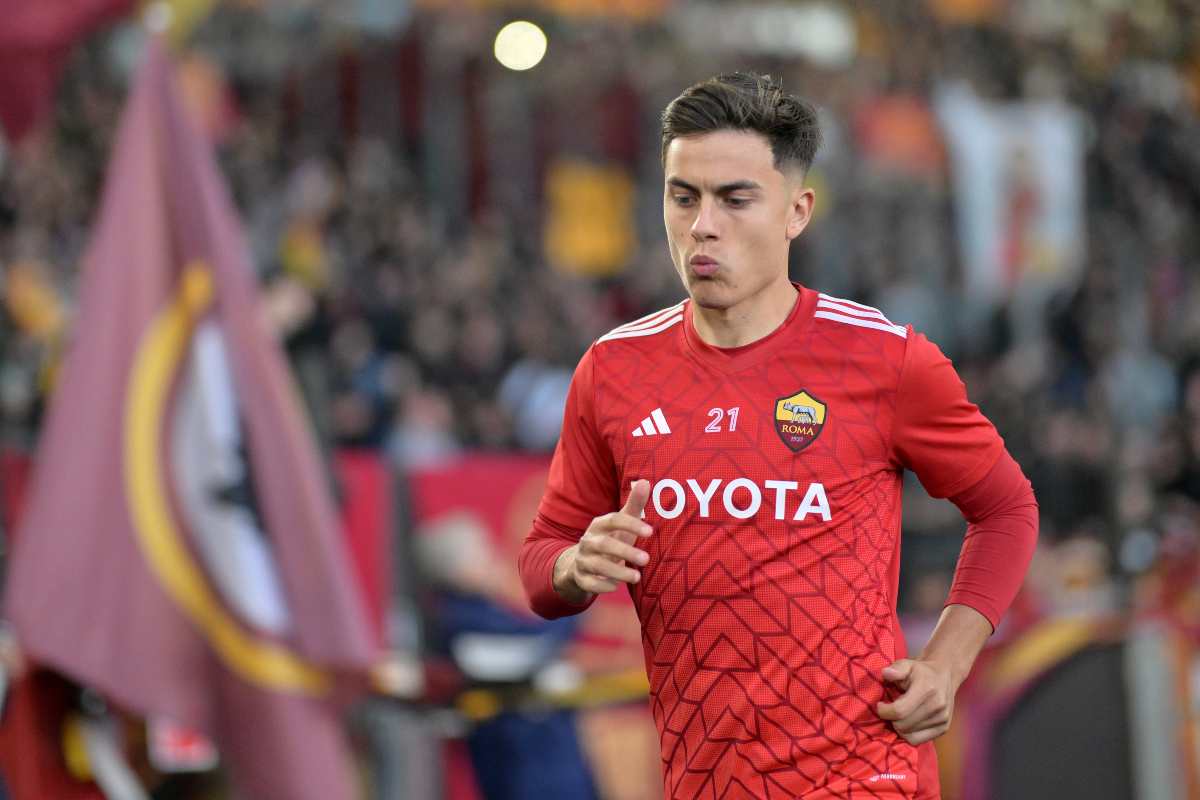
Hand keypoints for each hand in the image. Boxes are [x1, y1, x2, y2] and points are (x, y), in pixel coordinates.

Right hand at [553, 480, 651, 600]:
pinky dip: (602, 585)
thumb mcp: (621, 523)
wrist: (581, 563)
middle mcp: (588, 541)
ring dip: (617, 572)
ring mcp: (582, 560)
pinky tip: (616, 586)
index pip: (613, 520)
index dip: (631, 524)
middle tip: (646, 559)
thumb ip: (634, 504)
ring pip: (597, 566)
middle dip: (625, 551)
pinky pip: (589, 583)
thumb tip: (644, 481)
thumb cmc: (611, 539)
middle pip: (604, 544)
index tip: (651, 532)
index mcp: (599, 525)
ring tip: (637, 577)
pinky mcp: (580, 578)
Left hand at [876, 658, 957, 744]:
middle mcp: (937, 706)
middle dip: (891, 719)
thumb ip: (896, 668)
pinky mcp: (943, 729)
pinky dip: (908, 734)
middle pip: (903, 725)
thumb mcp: (907, 664)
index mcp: (927, 689)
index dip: (884, 711)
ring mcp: (942, 719)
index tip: (880, 705)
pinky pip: (917, 740)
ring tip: (900, 714)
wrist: (944, 676)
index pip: (899, 711)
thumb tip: (886, 673)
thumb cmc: (920, 671)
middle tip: (890, 709)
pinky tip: (907, 722)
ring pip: (909, 734)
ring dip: (899, 726)